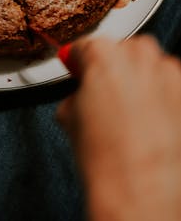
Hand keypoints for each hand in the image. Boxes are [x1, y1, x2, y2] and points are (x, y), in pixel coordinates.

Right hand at [57, 35, 180, 220]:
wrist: (141, 190)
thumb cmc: (108, 159)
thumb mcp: (68, 117)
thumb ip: (75, 93)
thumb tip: (82, 93)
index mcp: (102, 53)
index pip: (84, 47)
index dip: (79, 63)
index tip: (79, 72)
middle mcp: (138, 54)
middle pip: (121, 51)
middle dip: (114, 70)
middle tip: (107, 100)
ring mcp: (168, 70)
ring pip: (150, 65)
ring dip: (142, 81)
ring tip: (134, 114)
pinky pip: (172, 83)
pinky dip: (165, 96)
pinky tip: (154, 122)